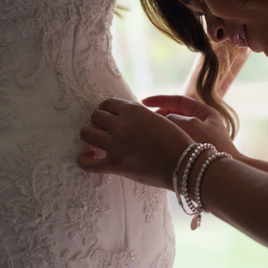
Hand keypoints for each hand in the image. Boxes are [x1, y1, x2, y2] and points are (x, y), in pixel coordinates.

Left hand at [78, 98, 192, 189]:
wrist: (184, 164)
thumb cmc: (176, 141)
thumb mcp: (157, 118)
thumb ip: (139, 116)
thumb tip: (125, 117)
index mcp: (133, 110)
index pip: (107, 103)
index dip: (106, 110)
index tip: (108, 117)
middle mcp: (121, 124)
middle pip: (94, 116)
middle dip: (97, 122)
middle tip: (103, 130)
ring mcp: (116, 145)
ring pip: (86, 133)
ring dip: (89, 136)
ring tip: (95, 141)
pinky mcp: (115, 165)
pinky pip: (88, 163)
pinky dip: (84, 161)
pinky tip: (87, 158)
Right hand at [143, 95, 240, 157]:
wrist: (225, 172)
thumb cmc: (211, 146)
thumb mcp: (191, 126)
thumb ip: (174, 118)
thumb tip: (161, 118)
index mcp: (205, 111)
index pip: (178, 100)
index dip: (159, 100)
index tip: (143, 102)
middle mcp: (203, 121)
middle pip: (176, 112)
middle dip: (160, 113)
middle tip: (146, 119)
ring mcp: (200, 135)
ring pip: (176, 126)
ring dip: (163, 126)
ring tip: (150, 131)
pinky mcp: (195, 148)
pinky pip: (178, 137)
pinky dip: (168, 137)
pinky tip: (159, 143)